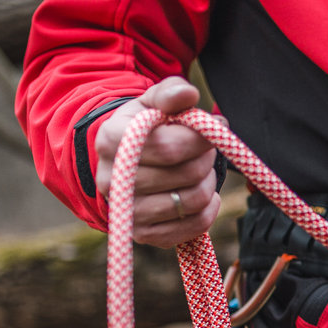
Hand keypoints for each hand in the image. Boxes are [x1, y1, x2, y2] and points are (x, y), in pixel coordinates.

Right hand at [94, 76, 220, 247]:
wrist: (122, 163)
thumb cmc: (143, 128)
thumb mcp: (151, 103)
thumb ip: (170, 93)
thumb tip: (189, 93)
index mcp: (113, 141)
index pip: (171, 146)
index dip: (202, 138)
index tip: (214, 128)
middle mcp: (114, 180)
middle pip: (187, 174)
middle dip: (207, 158)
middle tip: (205, 149)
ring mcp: (128, 212)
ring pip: (194, 200)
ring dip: (208, 182)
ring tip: (199, 169)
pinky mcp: (144, 234)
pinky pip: (194, 226)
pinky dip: (209, 209)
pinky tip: (200, 192)